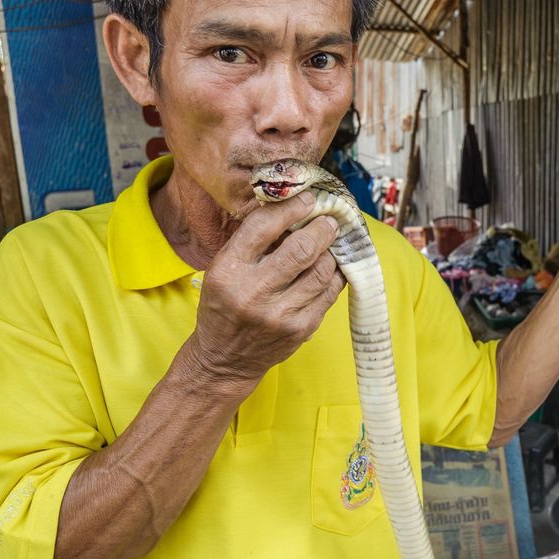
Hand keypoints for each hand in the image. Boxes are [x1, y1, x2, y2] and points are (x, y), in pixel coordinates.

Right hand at [184, 191, 344, 386]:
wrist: (225, 359)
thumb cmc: (225, 307)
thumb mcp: (223, 270)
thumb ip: (253, 243)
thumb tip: (294, 210)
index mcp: (228, 270)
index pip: (263, 227)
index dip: (291, 208)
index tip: (307, 200)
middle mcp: (253, 292)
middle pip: (301, 248)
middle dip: (322, 228)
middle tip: (329, 219)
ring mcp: (280, 314)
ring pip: (321, 270)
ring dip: (332, 251)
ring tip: (333, 241)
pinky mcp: (301, 329)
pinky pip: (329, 293)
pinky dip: (335, 275)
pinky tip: (333, 266)